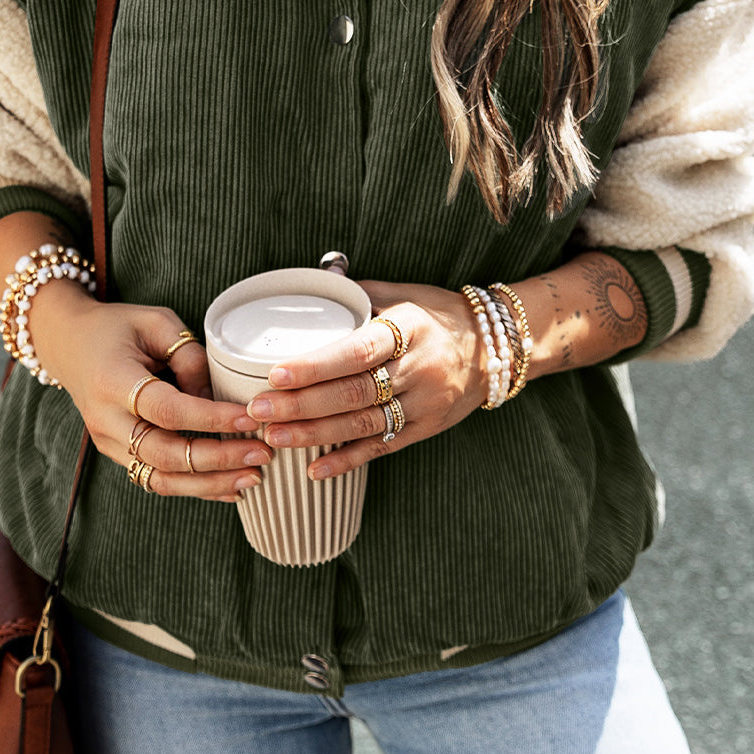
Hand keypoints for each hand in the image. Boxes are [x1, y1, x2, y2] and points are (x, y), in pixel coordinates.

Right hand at [28, 284, 269, 501]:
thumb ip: (190, 356)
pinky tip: (231, 488)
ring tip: (254, 476)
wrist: (69, 344)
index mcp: (112, 382)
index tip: (251, 417)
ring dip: (211, 483)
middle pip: (165, 454)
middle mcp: (106, 421)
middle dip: (218, 459)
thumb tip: (218, 399)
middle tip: (262, 452)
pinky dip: (196, 488)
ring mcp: (108, 443)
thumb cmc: (117, 328)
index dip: (211, 418)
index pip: (168, 410)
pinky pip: (158, 480)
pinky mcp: (118, 455)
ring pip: (161, 478)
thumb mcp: (156, 322)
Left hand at [242, 281, 484, 480]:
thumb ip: (358, 295)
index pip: (357, 350)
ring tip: (274, 436)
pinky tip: (314, 469)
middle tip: (258, 410)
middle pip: (353, 392)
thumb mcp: (404, 295)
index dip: (316, 365)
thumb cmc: (438, 316)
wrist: (495, 348)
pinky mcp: (427, 429)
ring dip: (315, 434)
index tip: (276, 374)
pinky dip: (347, 460)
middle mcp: (418, 369)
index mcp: (409, 329)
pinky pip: (382, 447)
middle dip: (302, 404)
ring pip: (364, 424)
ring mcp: (425, 404)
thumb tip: (313, 285)